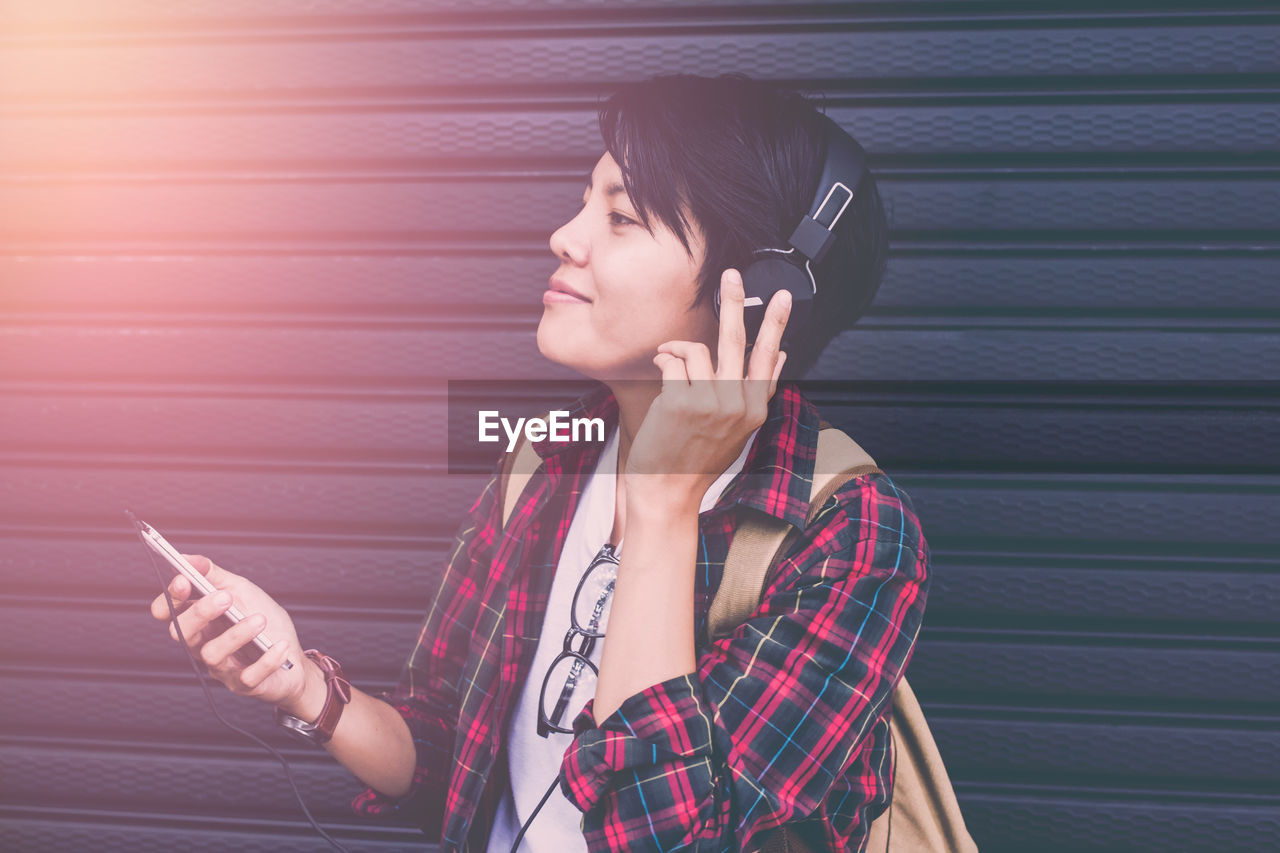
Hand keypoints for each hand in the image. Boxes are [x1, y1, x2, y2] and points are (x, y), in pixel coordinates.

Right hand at [148, 554, 309, 709]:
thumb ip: (214, 575)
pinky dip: (266, 660)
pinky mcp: (243, 685)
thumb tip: (186, 557)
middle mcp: (204, 644)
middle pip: (182, 632)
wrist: (295, 661)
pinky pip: (248, 676)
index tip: (184, 580)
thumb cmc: (265, 622)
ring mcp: (222, 667)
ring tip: (259, 620)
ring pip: (212, 654)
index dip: (170, 598)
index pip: (168, 612)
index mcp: (200, 620)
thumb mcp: (242, 591)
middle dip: (200, 612)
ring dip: (236, 634)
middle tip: (226, 597)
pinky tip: (280, 646)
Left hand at [625, 268, 789, 511]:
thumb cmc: (698, 460)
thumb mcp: (739, 430)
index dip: (776, 325)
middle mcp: (736, 404)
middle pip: (739, 341)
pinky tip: (661, 368)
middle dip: (736, 302)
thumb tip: (779, 355)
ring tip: (670, 360)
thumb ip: (757, 393)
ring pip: (699, 349)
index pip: (769, 358)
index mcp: (754, 409)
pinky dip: (665, 359)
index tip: (784, 297)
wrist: (668, 492)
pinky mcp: (681, 401)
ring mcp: (709, 402)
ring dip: (679, 349)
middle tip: (732, 274)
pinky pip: (673, 361)